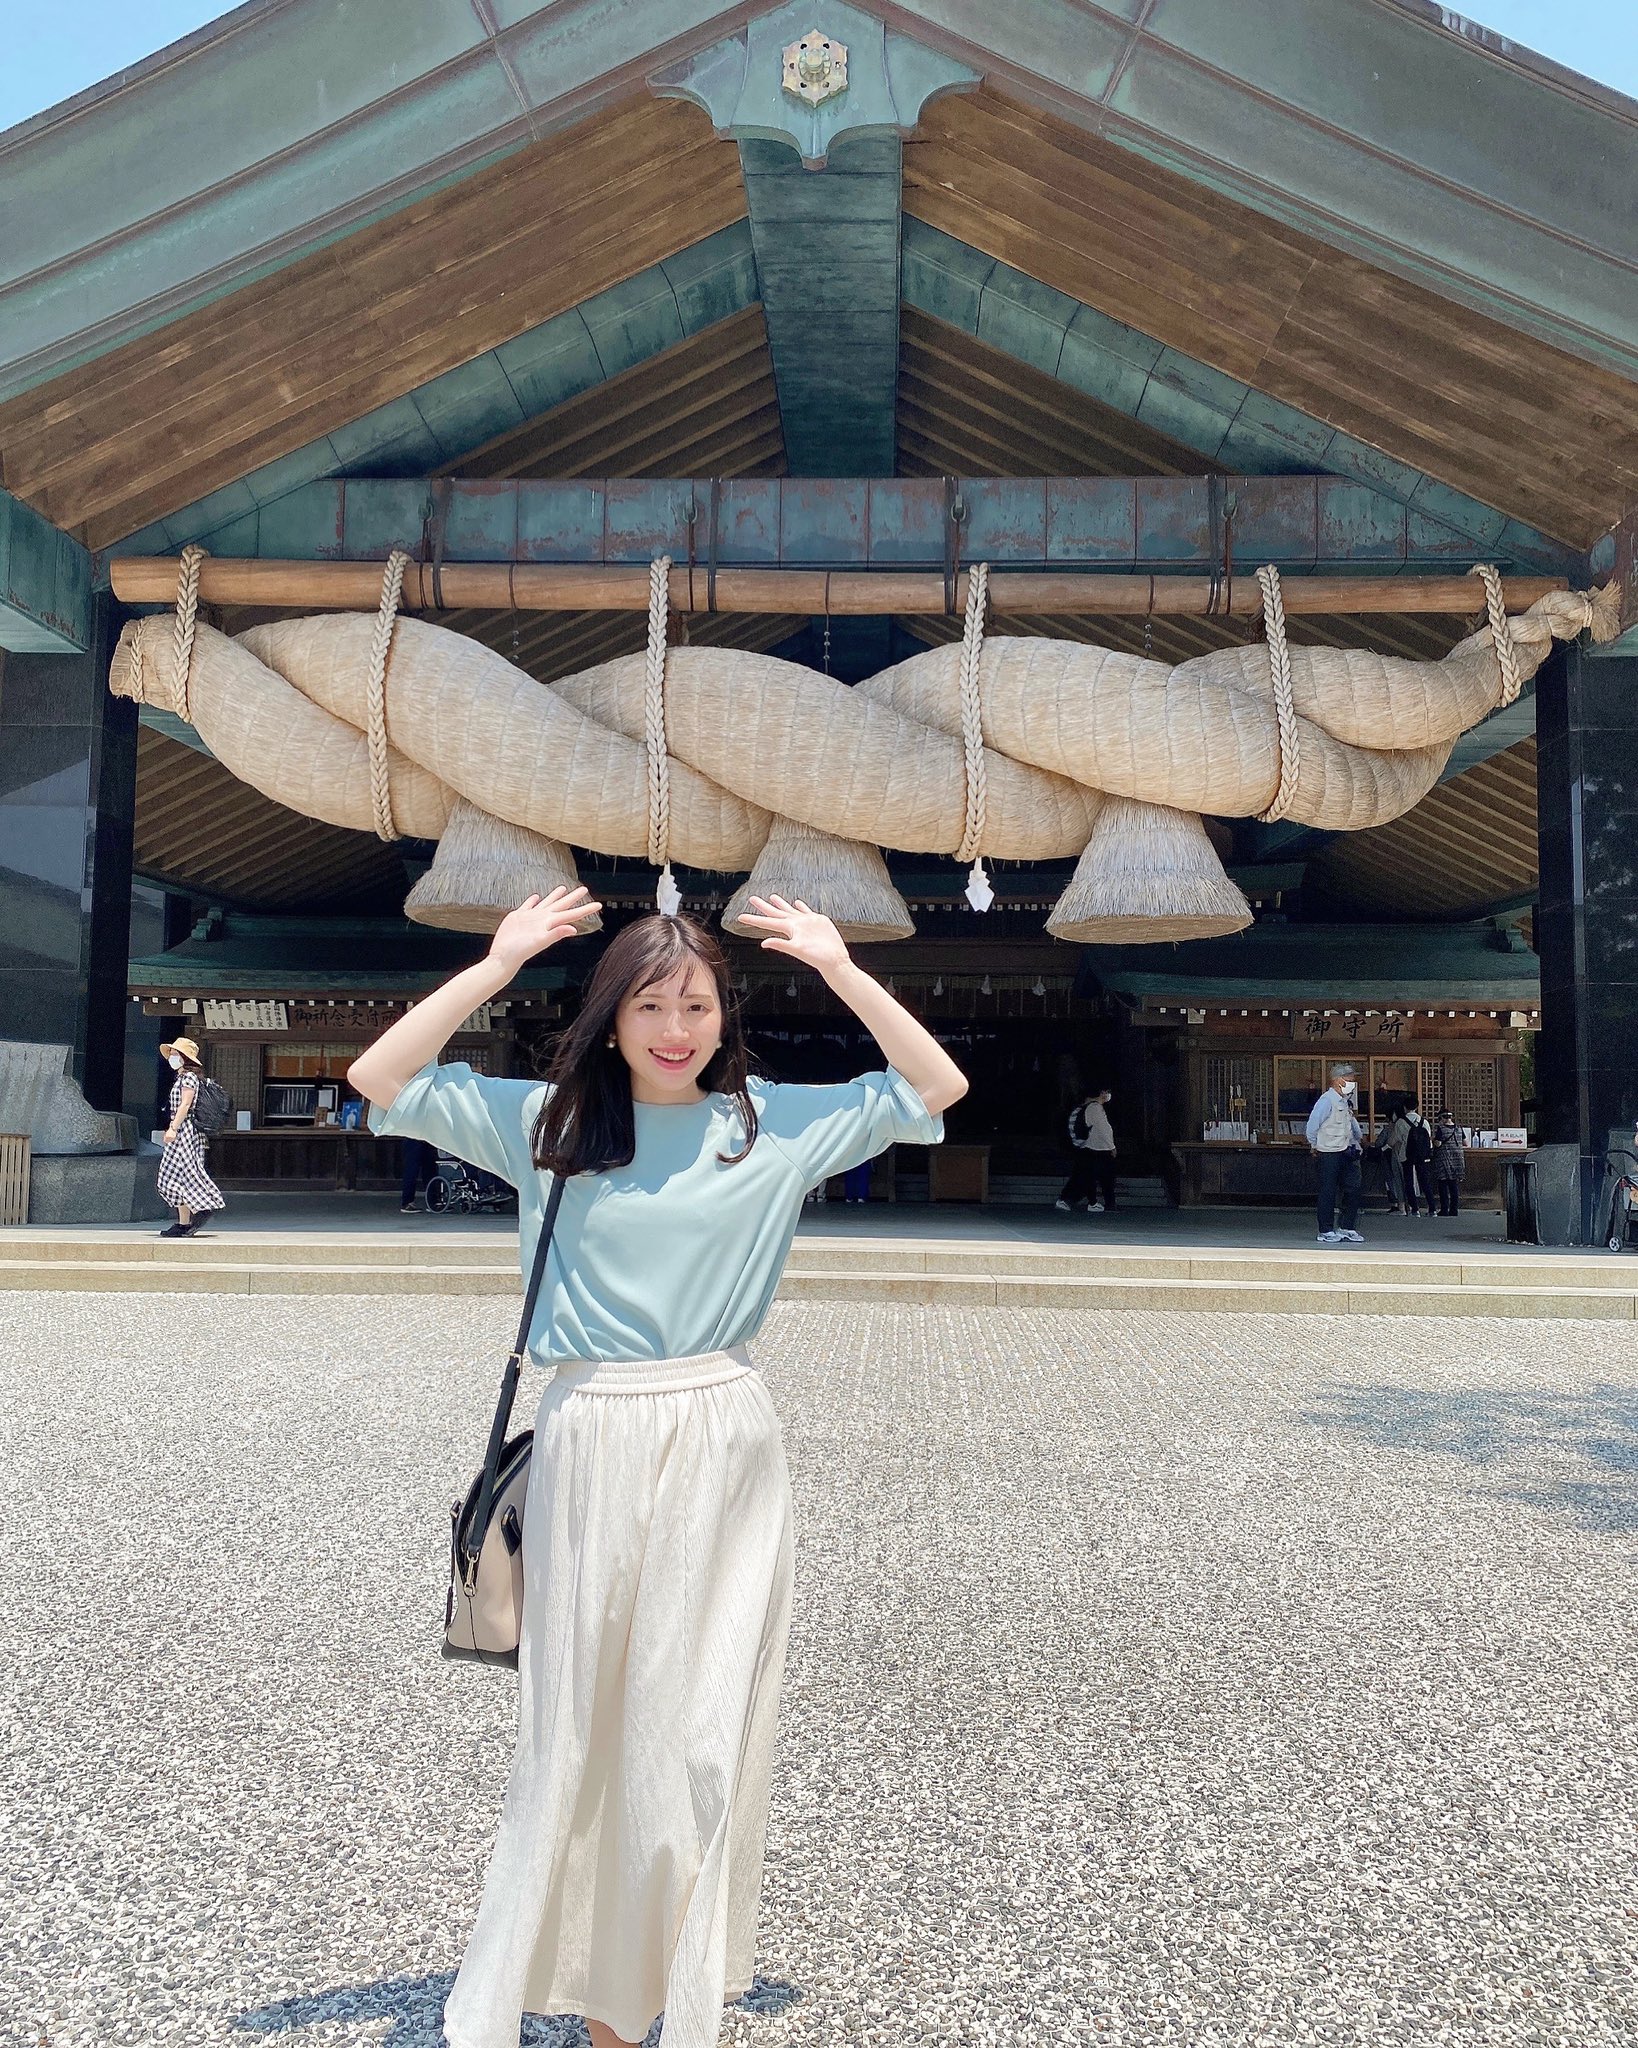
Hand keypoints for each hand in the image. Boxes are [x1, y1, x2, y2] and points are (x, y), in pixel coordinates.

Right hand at [488, 887, 600, 973]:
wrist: (503, 957)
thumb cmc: (520, 952)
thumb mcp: (540, 942)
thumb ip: (556, 934)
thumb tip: (573, 928)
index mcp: (550, 924)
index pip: (572, 914)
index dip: (585, 909)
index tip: (599, 905)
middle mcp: (543, 919)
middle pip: (562, 905)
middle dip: (573, 897)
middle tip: (584, 889)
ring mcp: (531, 918)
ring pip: (547, 903)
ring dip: (555, 896)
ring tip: (563, 888)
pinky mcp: (519, 917)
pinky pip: (528, 905)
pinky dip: (533, 900)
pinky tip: (536, 897)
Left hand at [735, 895, 850, 975]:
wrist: (835, 959)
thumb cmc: (817, 957)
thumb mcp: (797, 949)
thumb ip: (781, 944)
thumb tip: (763, 943)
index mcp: (789, 929)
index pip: (767, 922)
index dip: (753, 919)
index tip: (741, 917)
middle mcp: (795, 924)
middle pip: (776, 913)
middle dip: (764, 906)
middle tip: (752, 898)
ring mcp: (805, 922)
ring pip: (789, 910)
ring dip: (781, 904)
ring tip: (773, 896)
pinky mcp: (816, 921)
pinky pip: (805, 911)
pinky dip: (800, 907)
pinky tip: (797, 902)